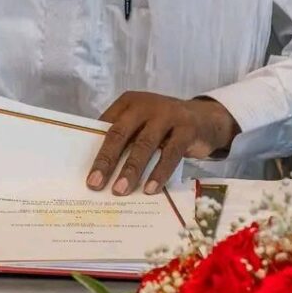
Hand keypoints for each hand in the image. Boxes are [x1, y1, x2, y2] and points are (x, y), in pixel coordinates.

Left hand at [86, 92, 239, 195]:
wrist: (205, 118)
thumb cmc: (164, 125)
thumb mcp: (143, 124)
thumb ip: (126, 137)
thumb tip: (101, 169)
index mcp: (128, 103)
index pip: (106, 126)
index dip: (95, 148)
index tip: (85, 172)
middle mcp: (145, 105)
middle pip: (120, 133)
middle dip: (106, 160)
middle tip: (95, 183)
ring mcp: (167, 115)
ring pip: (144, 144)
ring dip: (131, 170)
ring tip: (120, 190)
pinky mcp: (186, 129)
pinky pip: (170, 153)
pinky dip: (159, 172)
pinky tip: (150, 189)